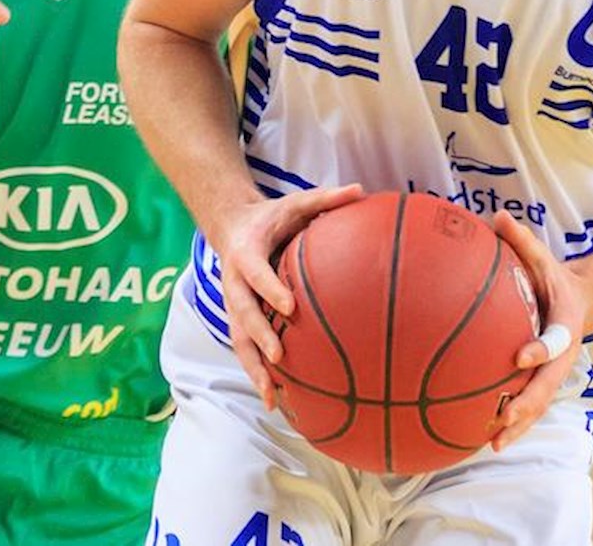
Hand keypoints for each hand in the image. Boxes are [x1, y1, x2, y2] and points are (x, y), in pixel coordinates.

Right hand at [213, 183, 364, 410]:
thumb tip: (360, 190)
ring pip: (239, 341)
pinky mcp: (238, 321)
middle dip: (259, 337)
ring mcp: (233, 306)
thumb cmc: (272, 218)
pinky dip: (257, 375)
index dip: (270, 290)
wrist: (231, 227)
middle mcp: (234, 284)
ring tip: (273, 395)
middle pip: (243, 314)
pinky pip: (245, 351)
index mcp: (246, 255)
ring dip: (254, 368)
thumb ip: (325, 199)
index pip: (256, 274)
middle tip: (281, 356)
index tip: (290, 306)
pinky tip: (277, 402)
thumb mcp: (295, 203)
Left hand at [490, 212, 588, 451]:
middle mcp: (563, 355)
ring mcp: (554, 372)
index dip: (539, 349)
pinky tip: (486, 440)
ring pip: (539, 404)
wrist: (579, 301)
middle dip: (527, 403)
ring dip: (519, 425)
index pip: (554, 339)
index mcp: (565, 325)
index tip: (519, 357)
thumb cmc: (552, 278)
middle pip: (548, 384)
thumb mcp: (543, 257)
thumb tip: (497, 216)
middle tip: (505, 416)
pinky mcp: (543, 382)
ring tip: (494, 443)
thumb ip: (522, 241)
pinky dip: (512, 424)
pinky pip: (530, 405)